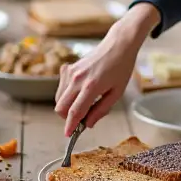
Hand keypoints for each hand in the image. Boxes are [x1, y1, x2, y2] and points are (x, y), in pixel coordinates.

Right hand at [55, 3, 158, 135]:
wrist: (118, 45)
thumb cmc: (121, 68)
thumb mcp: (117, 93)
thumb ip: (101, 110)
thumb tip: (88, 124)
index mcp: (91, 87)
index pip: (74, 112)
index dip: (70, 126)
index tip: (68, 135)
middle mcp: (77, 79)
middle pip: (60, 107)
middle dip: (67, 117)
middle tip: (82, 117)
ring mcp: (71, 72)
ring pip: (59, 98)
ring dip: (67, 105)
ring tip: (84, 102)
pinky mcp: (69, 67)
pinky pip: (61, 86)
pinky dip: (67, 93)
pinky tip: (80, 89)